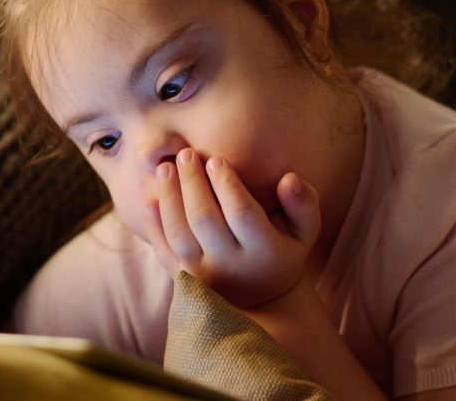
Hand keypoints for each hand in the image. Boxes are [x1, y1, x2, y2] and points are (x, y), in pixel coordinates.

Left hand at [146, 148, 320, 307]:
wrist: (260, 301)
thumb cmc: (282, 252)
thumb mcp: (304, 232)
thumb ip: (304, 203)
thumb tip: (289, 179)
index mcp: (265, 251)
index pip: (241, 212)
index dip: (226, 183)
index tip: (216, 159)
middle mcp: (231, 266)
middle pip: (204, 218)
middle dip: (192, 182)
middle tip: (186, 154)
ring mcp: (203, 276)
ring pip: (179, 233)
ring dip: (169, 197)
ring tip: (166, 168)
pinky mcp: (183, 280)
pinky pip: (163, 250)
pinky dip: (154, 224)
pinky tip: (150, 198)